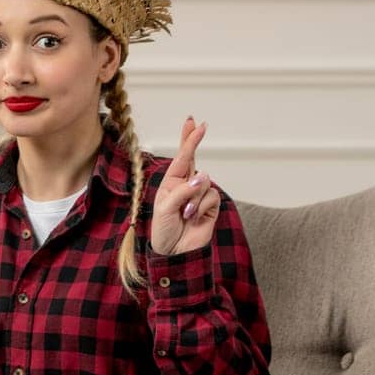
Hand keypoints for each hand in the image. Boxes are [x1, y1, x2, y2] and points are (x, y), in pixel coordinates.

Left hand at [149, 116, 219, 255]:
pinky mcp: (211, 205)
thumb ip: (181, 191)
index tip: (193, 122)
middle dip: (194, 141)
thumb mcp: (165, 208)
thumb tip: (201, 178)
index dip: (188, 140)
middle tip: (200, 124)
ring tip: (184, 214)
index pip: (181, 158)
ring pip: (203, 182)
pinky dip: (201, 207)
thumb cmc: (164, 230)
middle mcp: (185, 185)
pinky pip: (211, 196)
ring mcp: (199, 194)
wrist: (175, 252)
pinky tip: (193, 218)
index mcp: (171, 183)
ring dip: (192, 198)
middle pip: (193, 158)